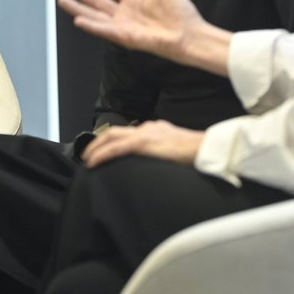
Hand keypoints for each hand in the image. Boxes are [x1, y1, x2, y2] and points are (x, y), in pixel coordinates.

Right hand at [58, 0, 229, 72]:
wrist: (191, 34)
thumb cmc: (182, 12)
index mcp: (134, 0)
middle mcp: (125, 13)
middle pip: (97, 0)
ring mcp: (123, 26)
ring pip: (95, 15)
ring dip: (78, 8)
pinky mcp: (125, 37)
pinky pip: (105, 30)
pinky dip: (92, 26)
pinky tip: (79, 19)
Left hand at [80, 120, 204, 168]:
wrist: (206, 149)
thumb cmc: (197, 154)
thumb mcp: (177, 150)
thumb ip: (165, 153)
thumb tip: (159, 166)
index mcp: (156, 129)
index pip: (129, 133)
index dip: (113, 141)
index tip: (105, 150)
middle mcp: (148, 128)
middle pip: (115, 131)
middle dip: (99, 142)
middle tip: (88, 154)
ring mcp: (145, 133)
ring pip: (112, 137)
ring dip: (96, 148)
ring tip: (88, 159)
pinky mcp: (143, 143)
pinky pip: (116, 148)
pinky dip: (102, 154)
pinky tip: (93, 163)